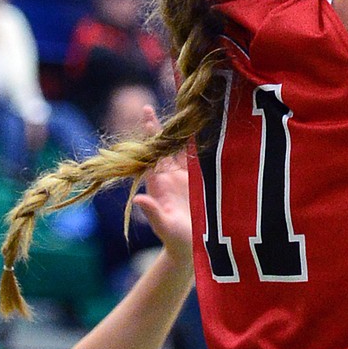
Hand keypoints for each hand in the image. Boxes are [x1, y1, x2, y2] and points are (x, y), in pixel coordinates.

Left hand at [131, 109, 191, 273]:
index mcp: (160, 183)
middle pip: (168, 143)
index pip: (154, 152)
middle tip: (169, 97)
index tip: (146, 110)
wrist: (192, 250)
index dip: (151, 132)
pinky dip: (204, 141)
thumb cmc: (176, 242)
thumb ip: (153, 213)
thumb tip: (138, 198)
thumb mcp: (166, 228)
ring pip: (185, 147)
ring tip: (189, 105)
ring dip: (186, 129)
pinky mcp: (201, 180)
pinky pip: (201, 157)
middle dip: (167, 122)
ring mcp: (187, 176)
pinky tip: (209, 125)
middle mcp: (172, 175)